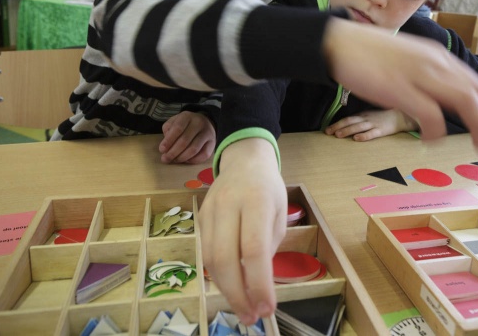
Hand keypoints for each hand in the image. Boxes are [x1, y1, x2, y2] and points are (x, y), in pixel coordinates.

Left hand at [159, 111, 214, 163]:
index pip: (178, 128)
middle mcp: (199, 123)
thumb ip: (168, 130)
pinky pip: (203, 155)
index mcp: (187, 116)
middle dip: (173, 152)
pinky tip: (186, 160)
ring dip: (182, 158)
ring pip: (194, 149)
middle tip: (165, 159)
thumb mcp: (174, 121)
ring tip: (174, 160)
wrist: (205, 122)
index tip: (162, 150)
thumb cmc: (185, 124)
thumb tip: (166, 145)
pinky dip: (193, 160)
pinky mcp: (213, 143)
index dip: (169, 141)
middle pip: (185, 140)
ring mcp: (208, 133)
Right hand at [198, 139, 285, 324]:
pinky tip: (231, 286)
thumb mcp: (279, 215)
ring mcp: (210, 210)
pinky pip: (205, 252)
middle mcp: (229, 204)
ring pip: (210, 259)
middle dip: (237, 294)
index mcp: (256, 201)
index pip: (254, 249)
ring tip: (242, 307)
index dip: (259, 283)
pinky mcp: (199, 218)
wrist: (244, 161)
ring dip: (225, 289)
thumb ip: (268, 247)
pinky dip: (217, 275)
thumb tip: (257, 286)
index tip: (267, 308)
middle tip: (250, 317)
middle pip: (225, 258)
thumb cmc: (268, 190)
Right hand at [323, 19, 477, 153]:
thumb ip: (430, 77)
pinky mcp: (398, 88)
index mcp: (438, 59)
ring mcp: (418, 75)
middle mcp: (435, 64)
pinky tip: (433, 141)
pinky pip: (428, 112)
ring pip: (464, 100)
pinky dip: (436, 130)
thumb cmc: (370, 54)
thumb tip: (446, 100)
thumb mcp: (409, 60)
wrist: (337, 42)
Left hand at [325, 109, 417, 140]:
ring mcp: (374, 124)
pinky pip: (372, 133)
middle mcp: (366, 118)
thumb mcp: (369, 116)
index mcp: (363, 115)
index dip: (337, 124)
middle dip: (338, 126)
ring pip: (358, 127)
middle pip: (350, 121)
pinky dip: (364, 136)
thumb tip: (345, 126)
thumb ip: (359, 120)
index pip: (347, 119)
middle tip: (327, 132)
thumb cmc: (383, 117)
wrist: (400, 116)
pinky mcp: (382, 130)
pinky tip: (357, 139)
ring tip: (338, 135)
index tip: (327, 130)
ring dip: (347, 130)